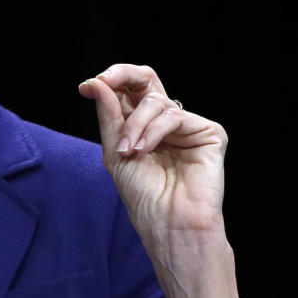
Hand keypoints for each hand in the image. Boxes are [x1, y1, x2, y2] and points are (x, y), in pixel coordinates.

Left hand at [79, 64, 227, 244]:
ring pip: (155, 101)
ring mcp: (188, 126)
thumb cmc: (143, 194)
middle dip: (122, 75)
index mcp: (143, 125)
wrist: (168, 222)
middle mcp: (165, 122)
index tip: (88, 85)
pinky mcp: (209, 133)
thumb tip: (95, 81)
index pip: (130, 90)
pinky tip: (145, 150)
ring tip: (129, 151)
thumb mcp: (114, 150)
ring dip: (134, 124)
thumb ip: (108, 115)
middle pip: (147, 79)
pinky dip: (153, 131)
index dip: (112, 80)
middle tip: (104, 81)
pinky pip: (174, 115)